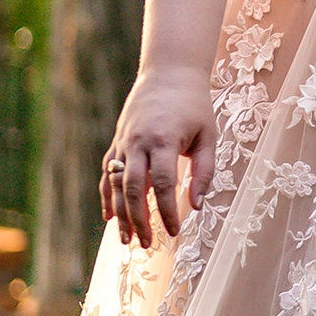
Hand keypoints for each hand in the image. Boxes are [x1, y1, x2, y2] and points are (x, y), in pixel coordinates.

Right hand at [100, 66, 216, 249]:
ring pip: (116, 184)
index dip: (167, 212)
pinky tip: (109, 217)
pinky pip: (107, 172)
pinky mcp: (118, 141)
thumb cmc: (195, 104)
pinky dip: (107, 195)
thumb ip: (205, 171)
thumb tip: (197, 206)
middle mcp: (138, 142)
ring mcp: (124, 142)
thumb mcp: (208, 135)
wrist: (169, 71)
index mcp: (163, 140)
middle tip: (148, 244)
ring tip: (126, 240)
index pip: (163, 185)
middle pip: (134, 189)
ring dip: (120, 214)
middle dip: (140, 220)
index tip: (175, 232)